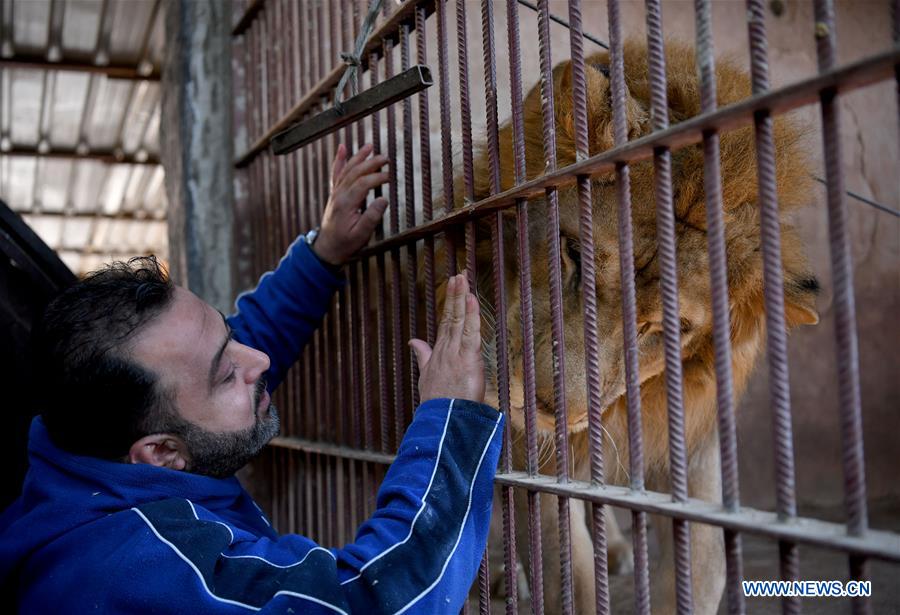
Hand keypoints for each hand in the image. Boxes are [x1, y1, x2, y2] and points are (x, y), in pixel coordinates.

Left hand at [313, 143, 389, 265]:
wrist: (327, 248)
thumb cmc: (345, 243)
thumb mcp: (361, 235)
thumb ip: (372, 217)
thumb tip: (384, 200)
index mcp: (346, 204)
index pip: (363, 183)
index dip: (377, 178)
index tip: (390, 177)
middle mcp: (339, 195)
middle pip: (355, 172)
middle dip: (371, 163)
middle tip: (386, 158)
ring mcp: (335, 193)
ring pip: (346, 169)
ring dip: (358, 157)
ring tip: (370, 146)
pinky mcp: (334, 193)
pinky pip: (336, 173)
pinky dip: (339, 159)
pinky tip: (343, 148)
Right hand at [409, 273, 485, 403]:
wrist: (442, 420)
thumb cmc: (437, 402)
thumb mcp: (425, 376)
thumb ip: (422, 355)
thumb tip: (413, 340)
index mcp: (439, 352)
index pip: (446, 322)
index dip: (450, 302)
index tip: (454, 285)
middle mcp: (446, 349)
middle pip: (450, 316)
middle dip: (454, 294)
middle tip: (458, 274)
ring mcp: (455, 353)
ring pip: (458, 320)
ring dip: (460, 298)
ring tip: (462, 278)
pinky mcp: (467, 359)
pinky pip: (470, 333)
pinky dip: (471, 316)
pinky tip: (471, 299)